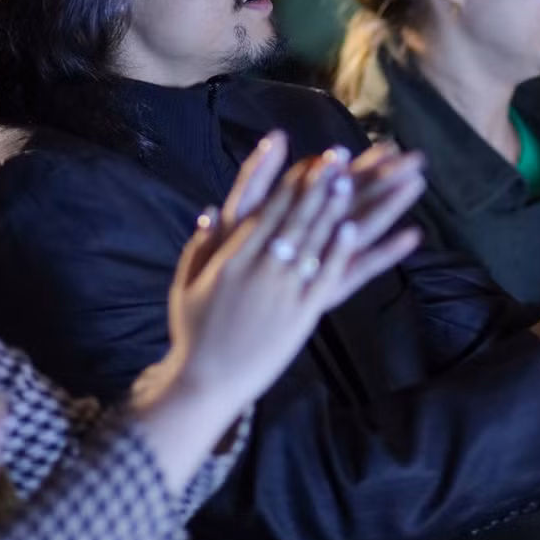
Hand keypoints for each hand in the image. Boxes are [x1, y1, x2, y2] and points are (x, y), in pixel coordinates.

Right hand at [159, 133, 421, 414]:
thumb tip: (208, 212)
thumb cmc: (193, 335)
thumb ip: (199, 247)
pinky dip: (339, 252)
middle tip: (340, 157)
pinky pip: (325, 278)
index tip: (310, 160)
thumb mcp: (186, 286)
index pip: (268, 211)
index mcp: (232, 258)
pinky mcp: (301, 316)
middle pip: (295, 218)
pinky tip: (353, 229)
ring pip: (313, 242)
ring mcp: (283, 291)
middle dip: (319, 185)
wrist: (206, 382)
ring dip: (334, 209)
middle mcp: (260, 269)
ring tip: (352, 180)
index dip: (292, 183)